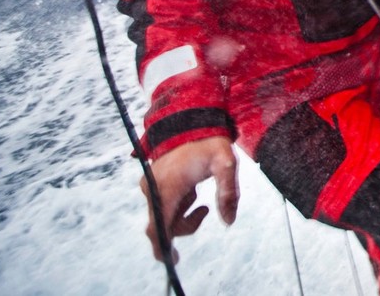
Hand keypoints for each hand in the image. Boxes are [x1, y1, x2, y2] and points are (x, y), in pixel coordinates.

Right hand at [141, 136, 237, 262]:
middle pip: (165, 225)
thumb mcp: (226, 163)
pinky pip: (164, 205)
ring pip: (164, 216)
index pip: (157, 229)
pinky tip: (190, 188)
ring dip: (183, 213)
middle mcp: (153, 189)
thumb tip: (229, 221)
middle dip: (185, 224)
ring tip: (199, 194)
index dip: (162, 249)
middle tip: (204, 207)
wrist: (191, 120)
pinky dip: (179, 204)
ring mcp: (150, 185)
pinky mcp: (152, 182)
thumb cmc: (210, 141)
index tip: (173, 261)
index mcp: (167, 188)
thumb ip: (228, 192)